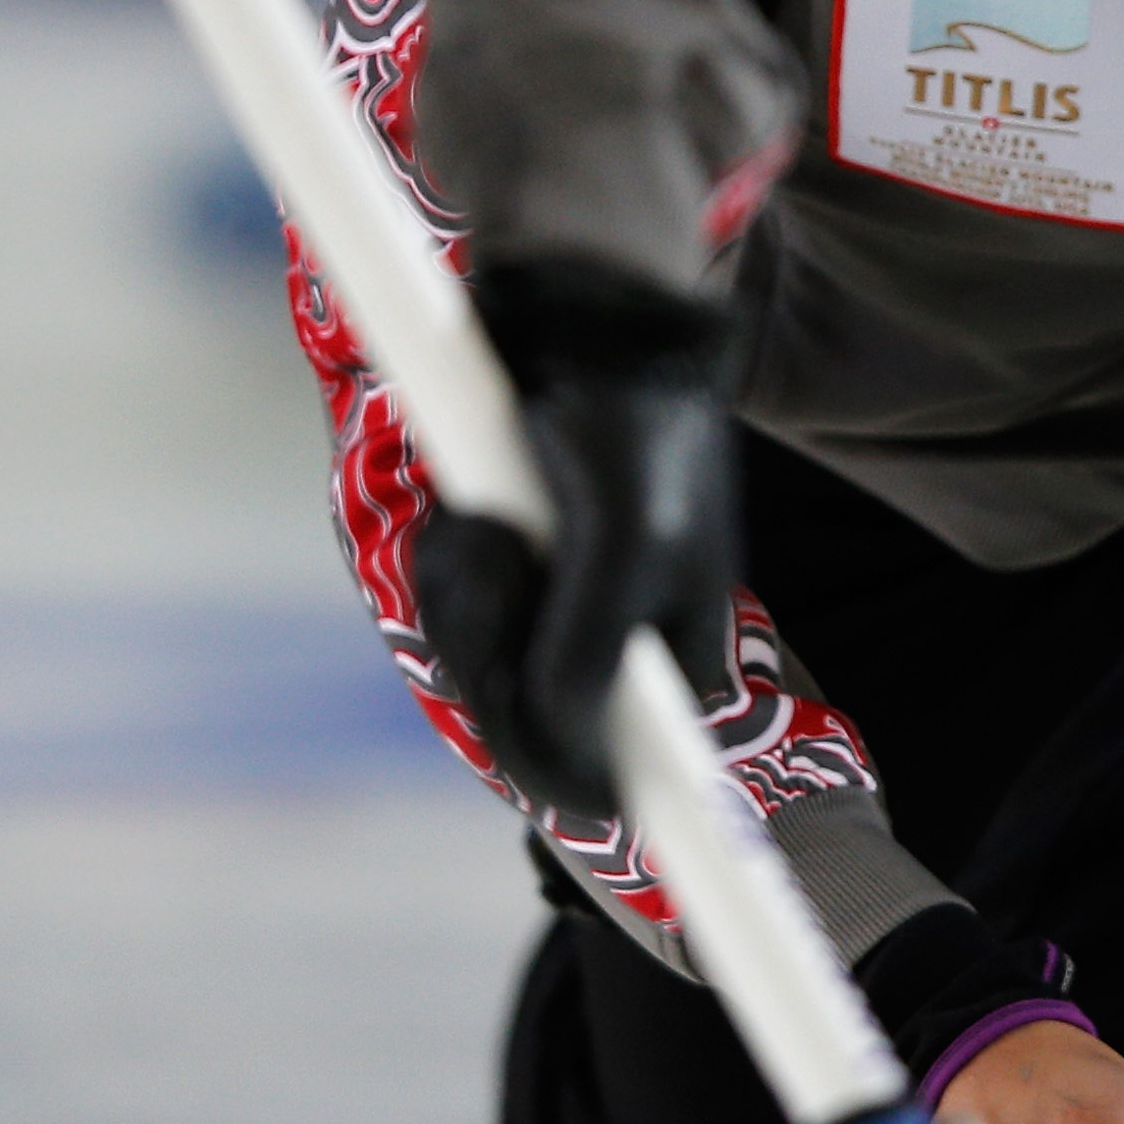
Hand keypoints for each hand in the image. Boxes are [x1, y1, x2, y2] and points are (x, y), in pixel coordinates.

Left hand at [405, 259, 743, 821]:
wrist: (581, 318)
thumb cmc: (629, 428)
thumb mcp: (628, 549)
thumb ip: (589, 662)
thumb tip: (559, 746)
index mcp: (673, 662)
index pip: (622, 773)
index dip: (583, 790)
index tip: (572, 806)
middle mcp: (614, 648)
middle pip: (525, 722)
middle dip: (494, 648)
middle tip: (502, 552)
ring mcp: (554, 609)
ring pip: (477, 661)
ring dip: (466, 595)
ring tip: (486, 516)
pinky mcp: (506, 566)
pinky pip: (451, 606)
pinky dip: (450, 563)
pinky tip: (472, 510)